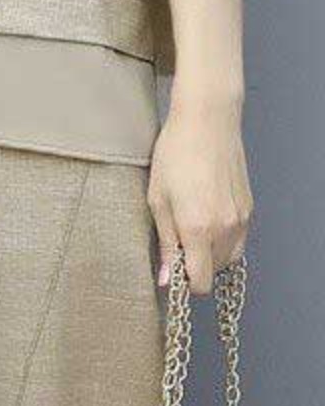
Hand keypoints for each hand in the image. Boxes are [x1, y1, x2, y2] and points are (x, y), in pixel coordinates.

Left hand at [146, 86, 251, 294]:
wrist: (207, 122)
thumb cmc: (175, 155)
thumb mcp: (157, 198)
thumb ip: (165, 242)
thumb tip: (168, 279)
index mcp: (198, 228)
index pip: (200, 282)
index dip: (184, 281)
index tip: (171, 267)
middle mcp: (225, 229)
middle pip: (214, 272)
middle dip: (194, 263)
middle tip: (176, 236)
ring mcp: (241, 220)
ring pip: (228, 258)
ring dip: (209, 252)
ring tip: (189, 220)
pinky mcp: (249, 209)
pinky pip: (237, 239)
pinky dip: (222, 237)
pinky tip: (205, 212)